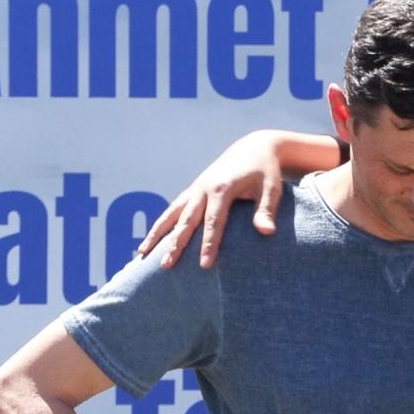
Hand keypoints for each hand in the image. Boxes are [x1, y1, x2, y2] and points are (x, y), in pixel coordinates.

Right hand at [137, 130, 285, 268]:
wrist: (254, 147)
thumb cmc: (265, 171)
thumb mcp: (272, 188)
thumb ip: (266, 210)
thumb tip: (267, 232)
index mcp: (222, 188)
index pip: (213, 222)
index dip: (209, 244)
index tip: (204, 265)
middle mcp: (203, 188)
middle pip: (186, 220)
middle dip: (176, 244)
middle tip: (166, 265)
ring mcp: (195, 189)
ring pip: (172, 214)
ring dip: (157, 234)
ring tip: (141, 253)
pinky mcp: (193, 190)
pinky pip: (173, 209)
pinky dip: (161, 224)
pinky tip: (150, 240)